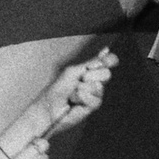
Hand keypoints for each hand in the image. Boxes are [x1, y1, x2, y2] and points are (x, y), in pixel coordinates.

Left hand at [0, 50, 117, 154]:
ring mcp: (95, 94)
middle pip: (106, 73)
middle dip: (92, 75)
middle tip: (80, 80)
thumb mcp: (73, 71)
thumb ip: (91, 63)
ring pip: (98, 86)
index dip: (109, 60)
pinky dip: (82, 98)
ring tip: (73, 94)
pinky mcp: (93, 106)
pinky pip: (95, 99)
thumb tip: (107, 50)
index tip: (106, 61)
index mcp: (89, 70)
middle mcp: (94, 81)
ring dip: (82, 88)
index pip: (106, 62)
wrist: (50, 108)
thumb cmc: (58, 89)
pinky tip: (75, 101)